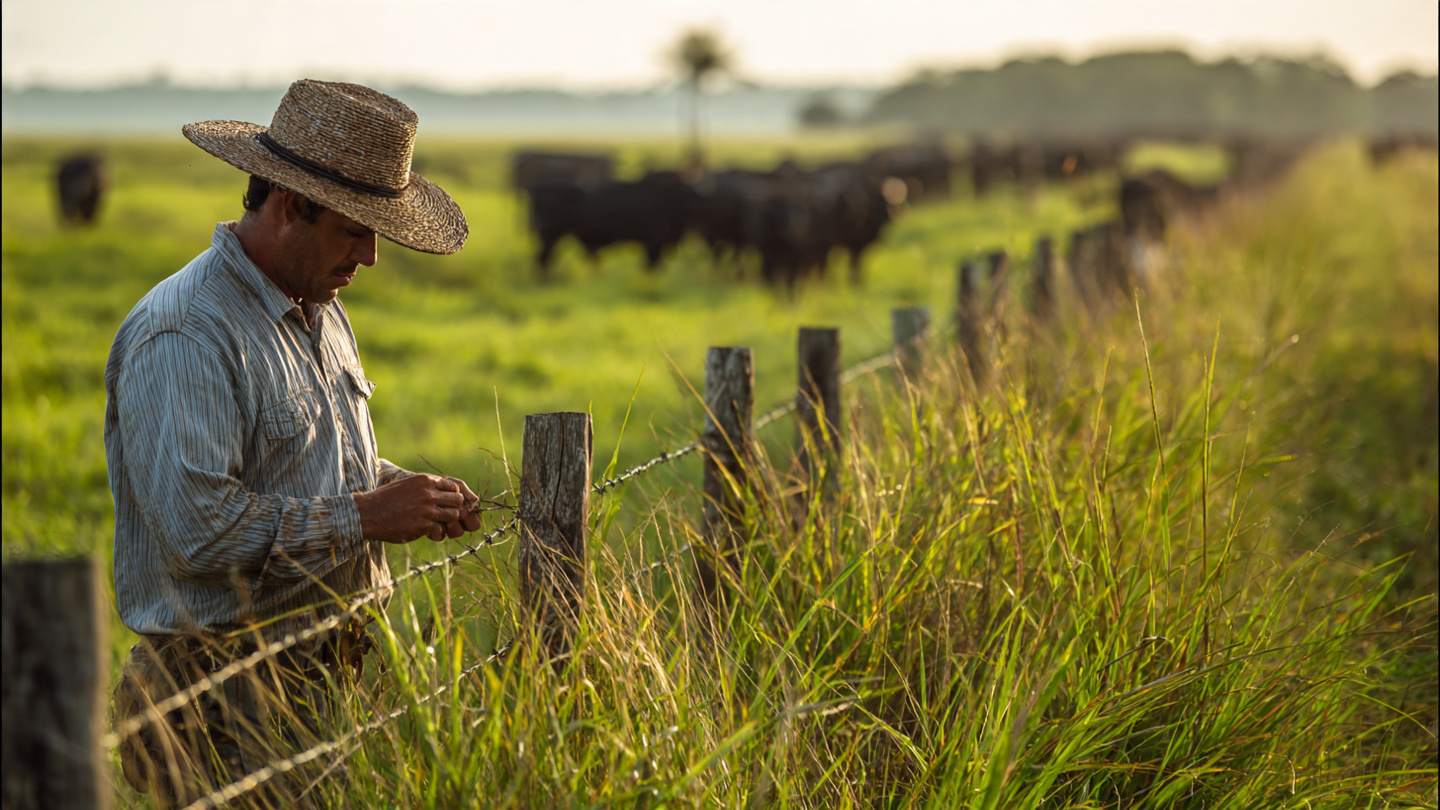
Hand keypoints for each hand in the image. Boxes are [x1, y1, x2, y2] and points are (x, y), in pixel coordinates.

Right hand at [352, 474, 478, 543]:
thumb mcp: (407, 484)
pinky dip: (438, 532)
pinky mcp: (423, 526)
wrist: (368, 513)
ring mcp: (427, 510)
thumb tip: (444, 490)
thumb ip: (426, 486)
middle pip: (457, 500)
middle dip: (454, 508)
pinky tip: (428, 532)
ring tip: (437, 523)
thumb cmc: (386, 499)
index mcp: (425, 481)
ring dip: (447, 521)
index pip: (454, 487)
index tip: (446, 503)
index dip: (452, 496)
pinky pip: (441, 530)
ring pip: (453, 515)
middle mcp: (428, 493)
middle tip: (445, 515)